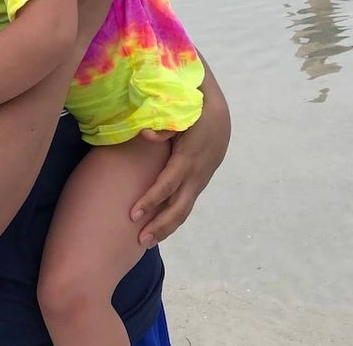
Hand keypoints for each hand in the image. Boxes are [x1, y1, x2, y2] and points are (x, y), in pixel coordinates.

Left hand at [130, 92, 230, 245]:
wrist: (219, 112)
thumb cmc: (194, 111)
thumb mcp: (181, 113)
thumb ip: (164, 126)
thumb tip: (146, 135)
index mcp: (188, 158)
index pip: (168, 185)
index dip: (151, 200)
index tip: (132, 215)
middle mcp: (196, 174)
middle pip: (179, 207)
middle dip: (159, 226)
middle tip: (140, 241)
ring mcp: (200, 179)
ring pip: (185, 210)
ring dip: (167, 228)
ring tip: (147, 242)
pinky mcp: (200, 181)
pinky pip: (187, 204)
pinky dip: (174, 218)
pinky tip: (161, 228)